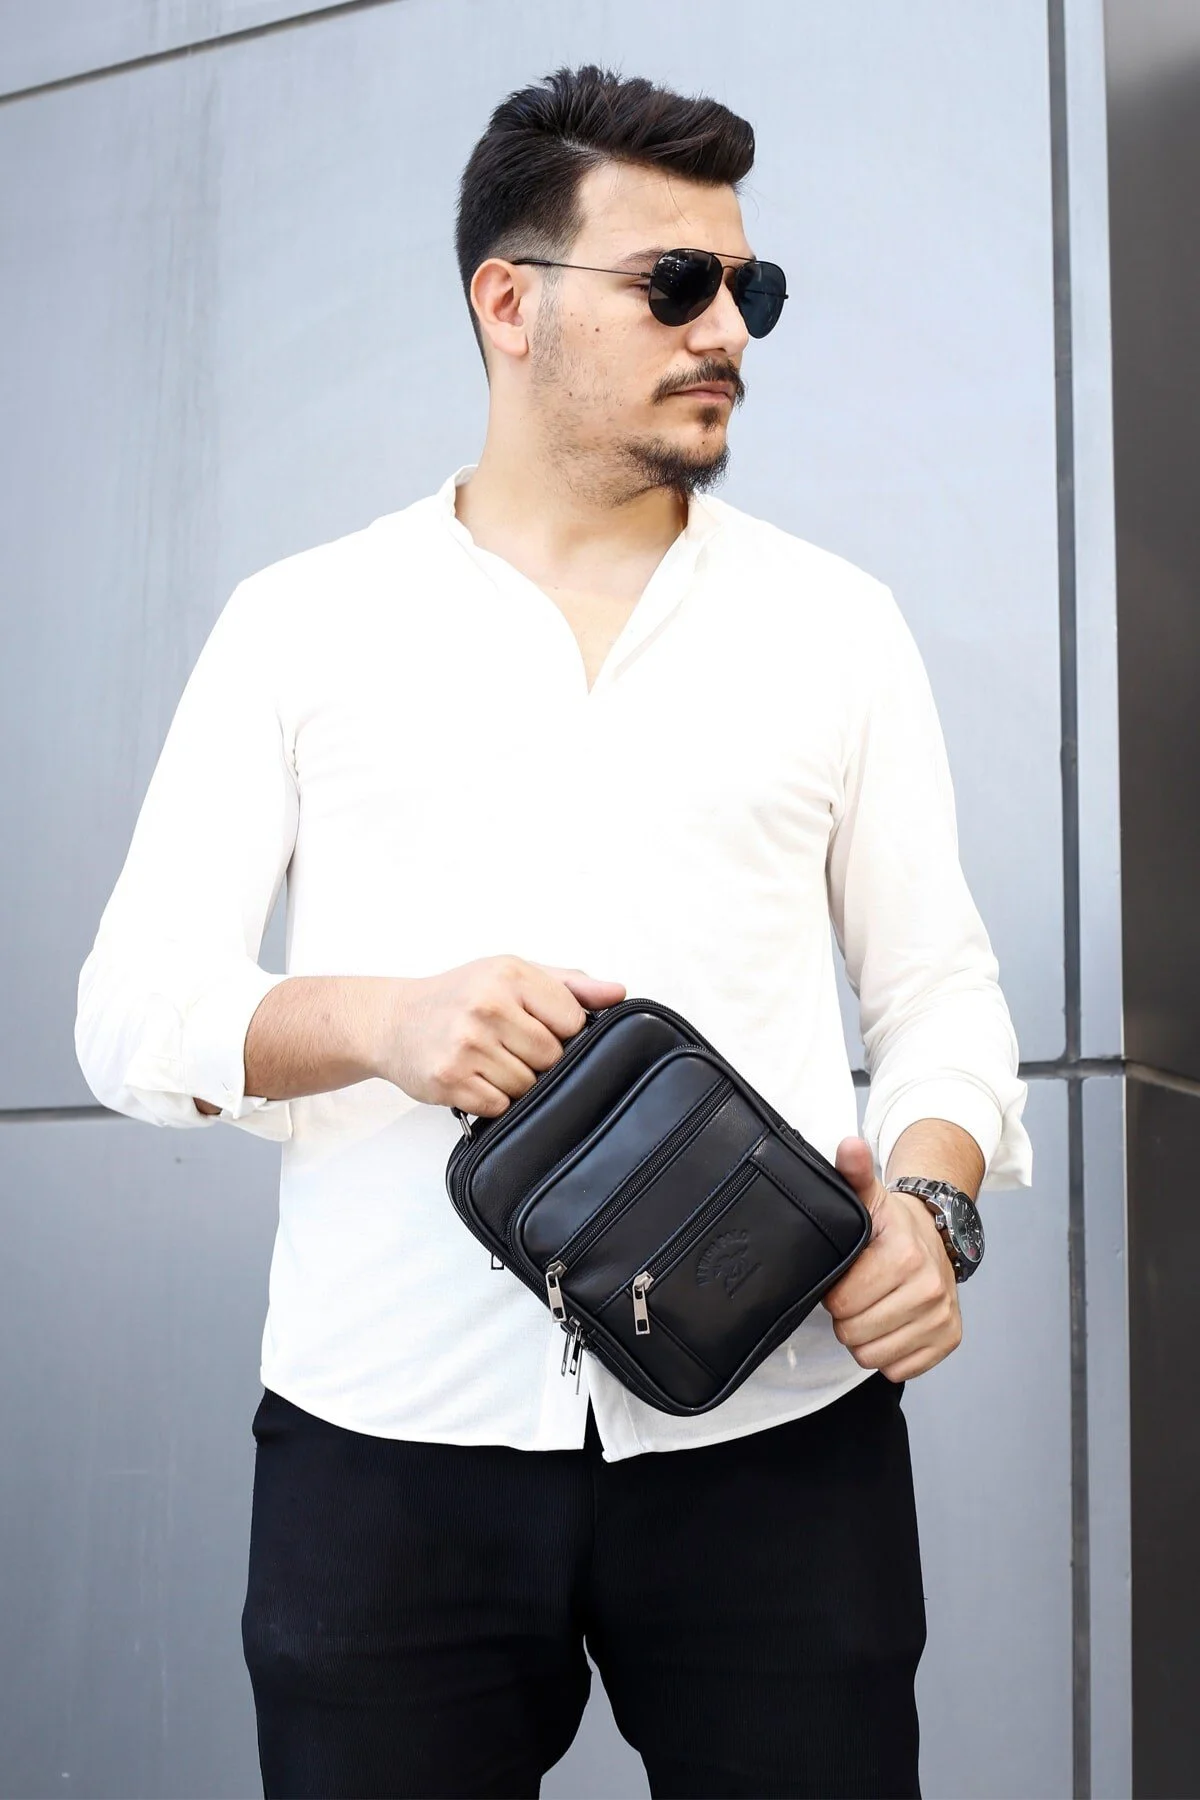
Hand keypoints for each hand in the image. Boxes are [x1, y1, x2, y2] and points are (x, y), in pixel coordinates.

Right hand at [371, 955, 625, 1115]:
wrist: (393, 1020)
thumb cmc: (458, 995)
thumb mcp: (512, 973)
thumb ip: (569, 984)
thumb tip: (618, 994)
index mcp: (509, 974)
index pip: (572, 1020)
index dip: (563, 1031)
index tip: (540, 1026)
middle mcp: (487, 1006)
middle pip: (551, 1057)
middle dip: (537, 1059)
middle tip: (509, 1046)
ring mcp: (466, 1045)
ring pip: (527, 1086)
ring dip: (514, 1081)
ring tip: (489, 1060)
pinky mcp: (450, 1079)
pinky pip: (499, 1106)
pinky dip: (492, 1098)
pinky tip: (474, 1077)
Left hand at [821, 1136, 961, 1381]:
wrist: (935, 1237)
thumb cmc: (891, 1224)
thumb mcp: (869, 1196)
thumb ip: (852, 1173)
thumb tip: (848, 1146)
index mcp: (905, 1255)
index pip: (842, 1303)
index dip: (834, 1292)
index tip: (846, 1275)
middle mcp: (930, 1289)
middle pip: (854, 1334)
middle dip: (846, 1317)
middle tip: (857, 1292)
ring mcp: (942, 1317)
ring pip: (873, 1357)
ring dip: (864, 1337)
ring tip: (872, 1307)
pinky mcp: (949, 1340)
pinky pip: (898, 1370)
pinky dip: (889, 1353)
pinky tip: (891, 1323)